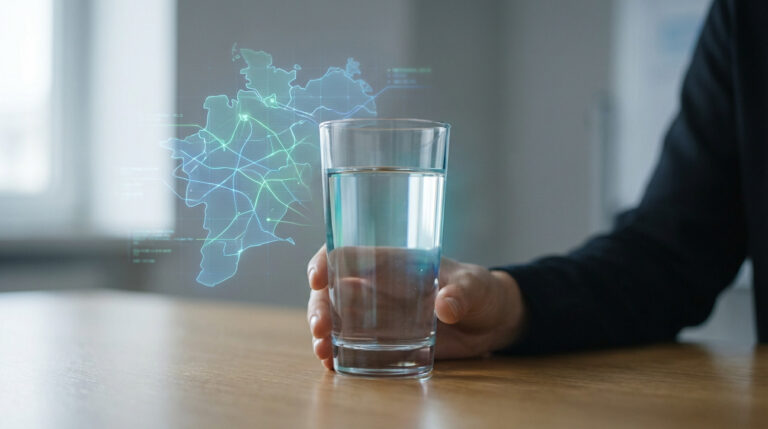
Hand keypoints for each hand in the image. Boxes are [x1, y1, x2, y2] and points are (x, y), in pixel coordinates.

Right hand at [306, 245, 525, 369]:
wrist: (491, 320)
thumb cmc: (480, 290)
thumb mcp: (475, 287)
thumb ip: (462, 294)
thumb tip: (447, 307)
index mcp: (393, 263)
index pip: (349, 254)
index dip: (326, 260)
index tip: (317, 278)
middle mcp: (378, 287)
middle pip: (334, 290)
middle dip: (319, 306)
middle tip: (320, 327)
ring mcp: (378, 316)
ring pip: (337, 318)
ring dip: (323, 333)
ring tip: (322, 351)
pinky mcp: (385, 342)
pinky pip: (353, 346)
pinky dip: (338, 354)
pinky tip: (331, 364)